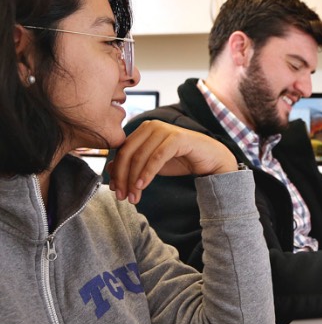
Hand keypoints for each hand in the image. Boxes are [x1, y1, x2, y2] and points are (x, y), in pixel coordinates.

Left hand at [106, 120, 237, 203]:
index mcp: (143, 130)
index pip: (122, 151)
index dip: (116, 171)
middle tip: (122, 197)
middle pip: (128, 153)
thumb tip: (110, 169)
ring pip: (140, 156)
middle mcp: (151, 126)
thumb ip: (135, 165)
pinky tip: (142, 186)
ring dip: (134, 179)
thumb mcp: (153, 165)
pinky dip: (147, 173)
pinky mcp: (177, 138)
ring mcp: (164, 130)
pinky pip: (156, 158)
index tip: (115, 190)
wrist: (211, 159)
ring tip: (133, 197)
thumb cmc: (182, 160)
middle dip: (122, 177)